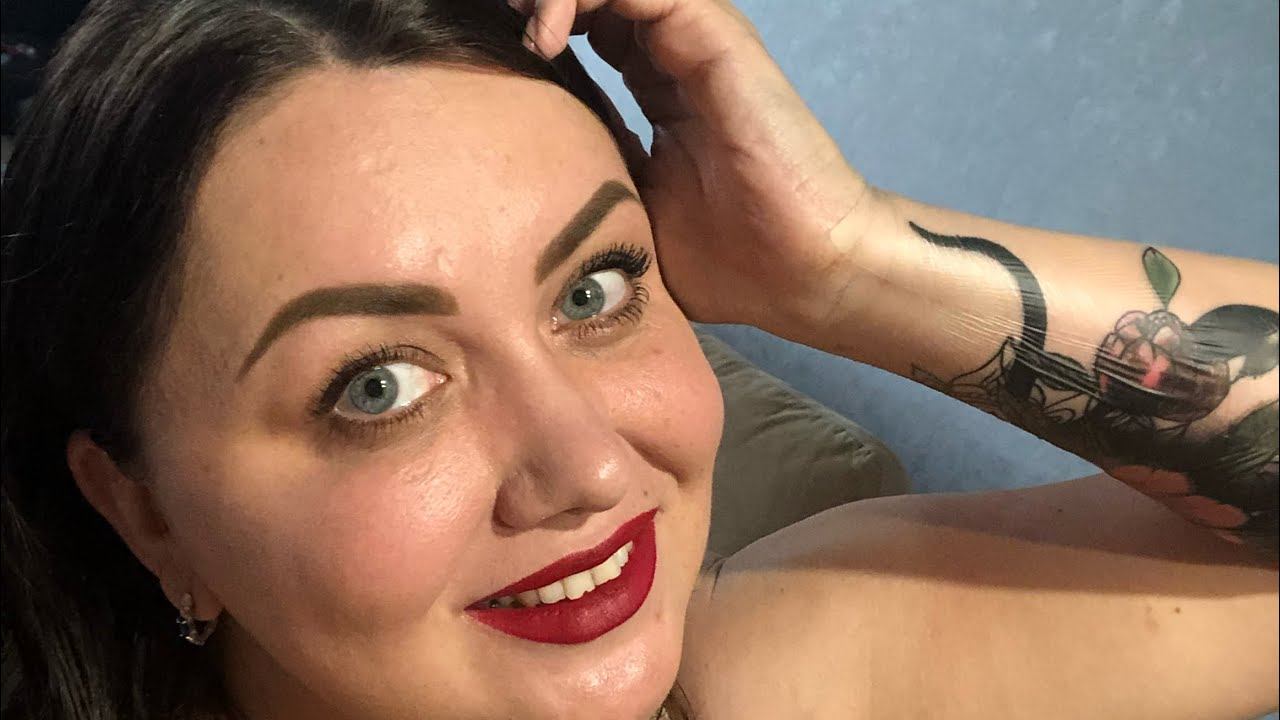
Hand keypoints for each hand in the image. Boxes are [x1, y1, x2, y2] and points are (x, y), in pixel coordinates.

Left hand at [512, 0, 881, 337]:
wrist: (801, 274)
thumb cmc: (727, 260)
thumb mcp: (628, 214)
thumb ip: (585, 174)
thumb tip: (511, 182)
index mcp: (658, 88)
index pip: (583, 26)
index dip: (531, 29)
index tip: (477, 58)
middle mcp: (675, 53)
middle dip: (534, 3)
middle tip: (484, 24)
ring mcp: (696, 41)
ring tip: (510, 24)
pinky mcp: (715, 39)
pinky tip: (544, 35)